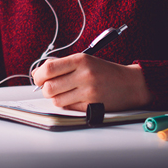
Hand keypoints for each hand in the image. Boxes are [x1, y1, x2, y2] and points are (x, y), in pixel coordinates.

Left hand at [31, 53, 152, 111]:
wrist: (130, 84)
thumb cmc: (105, 71)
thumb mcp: (85, 60)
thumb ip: (62, 65)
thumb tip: (37, 73)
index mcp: (81, 60)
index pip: (48, 68)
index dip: (38, 75)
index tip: (38, 78)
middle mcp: (84, 75)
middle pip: (49, 87)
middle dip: (45, 89)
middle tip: (50, 87)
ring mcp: (89, 92)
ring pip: (56, 100)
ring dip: (55, 98)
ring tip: (64, 93)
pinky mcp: (92, 106)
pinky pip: (68, 108)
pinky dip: (67, 104)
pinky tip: (74, 98)